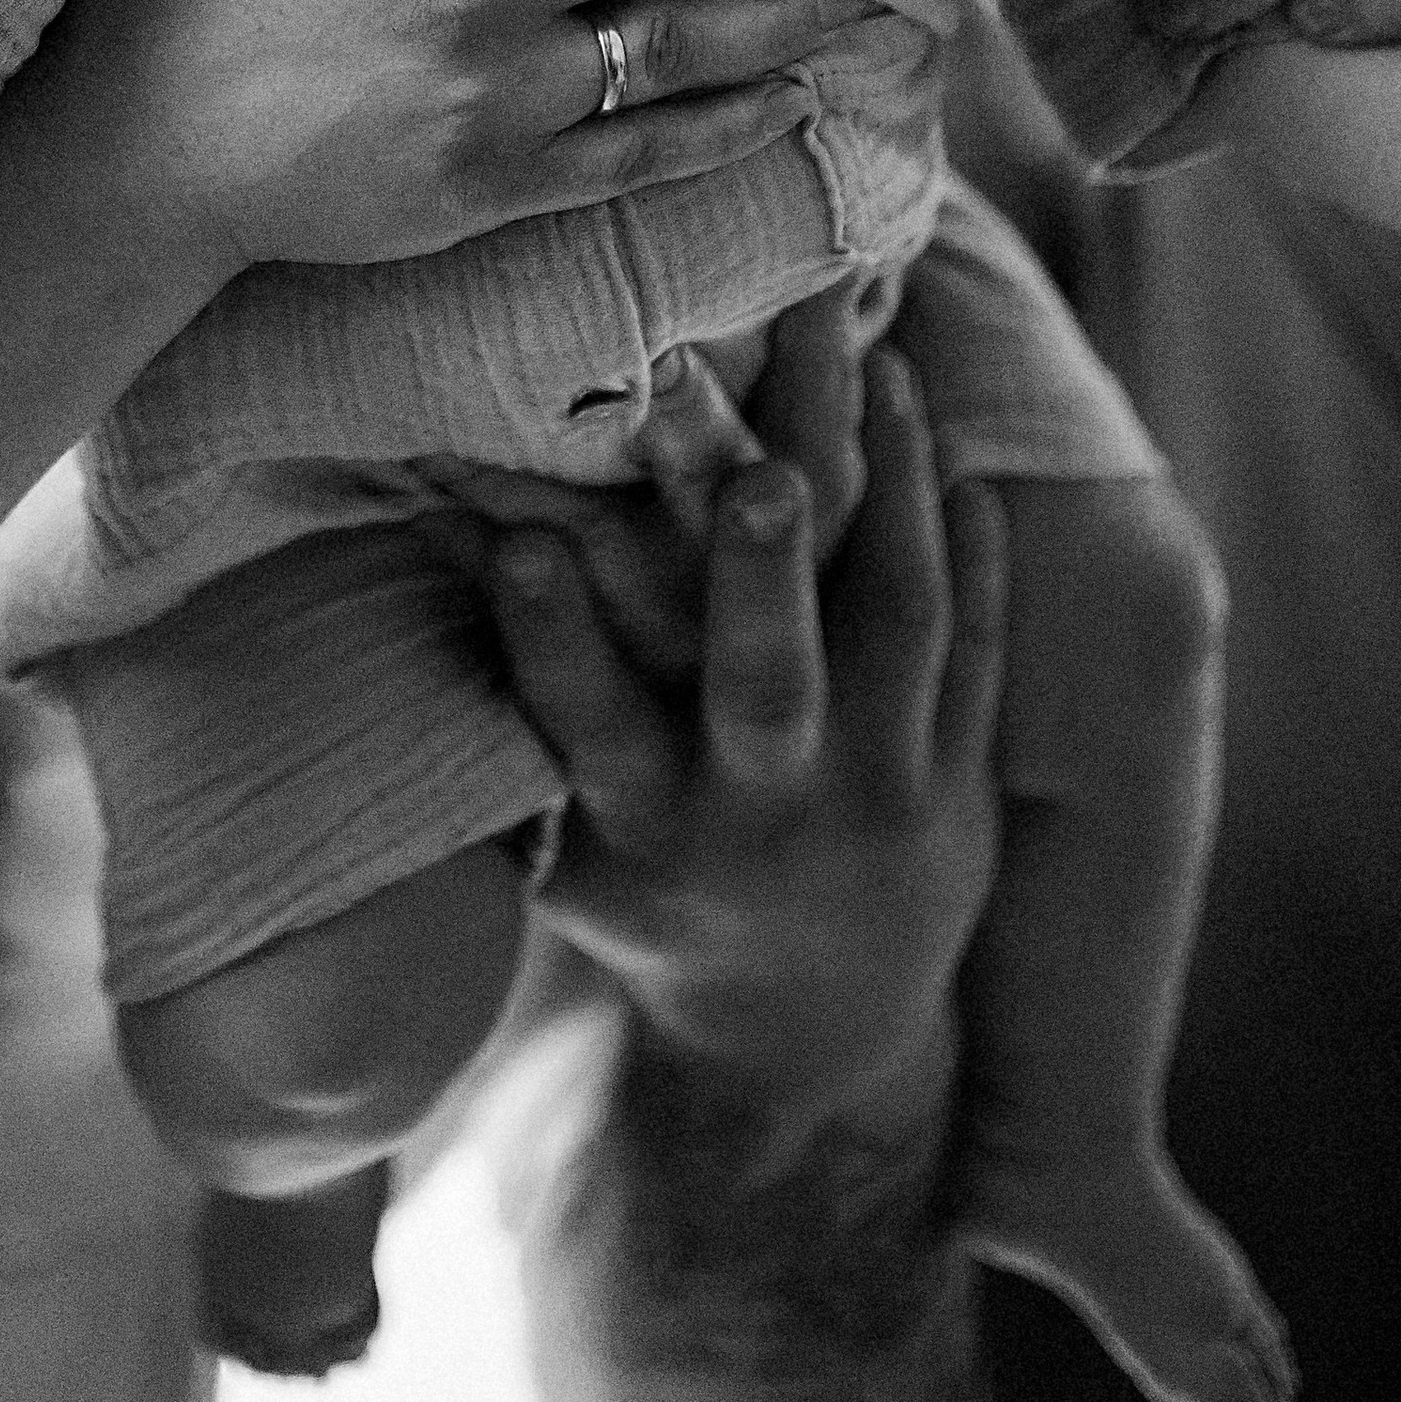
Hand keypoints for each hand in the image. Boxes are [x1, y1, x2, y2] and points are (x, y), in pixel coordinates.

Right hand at [486, 346, 1003, 1139]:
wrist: (809, 1032)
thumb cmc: (653, 903)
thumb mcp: (570, 848)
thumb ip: (515, 712)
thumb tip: (421, 530)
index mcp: (648, 831)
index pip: (592, 727)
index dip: (551, 640)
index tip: (514, 539)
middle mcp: (764, 814)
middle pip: (770, 688)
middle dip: (764, 579)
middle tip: (764, 470)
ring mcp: (882, 795)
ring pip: (898, 634)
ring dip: (891, 497)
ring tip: (873, 368)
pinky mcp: (963, 778)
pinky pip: (979, 647)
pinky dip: (970, 547)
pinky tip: (947, 448)